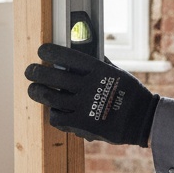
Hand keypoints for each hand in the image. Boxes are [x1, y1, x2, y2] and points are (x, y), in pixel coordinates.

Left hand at [25, 43, 158, 146]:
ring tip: (34, 89)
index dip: (50, 52)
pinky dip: (53, 113)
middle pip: (51, 76)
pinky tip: (54, 109)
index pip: (67, 56)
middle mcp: (89, 86)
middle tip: (30, 71)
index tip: (42, 50)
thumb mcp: (117, 73)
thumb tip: (87, 48)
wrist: (143, 121)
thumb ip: (100, 62)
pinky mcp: (82, 124)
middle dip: (35, 72)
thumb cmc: (131, 94)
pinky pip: (57, 117)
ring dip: (37, 92)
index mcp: (98, 70)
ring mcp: (84, 106)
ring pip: (49, 97)